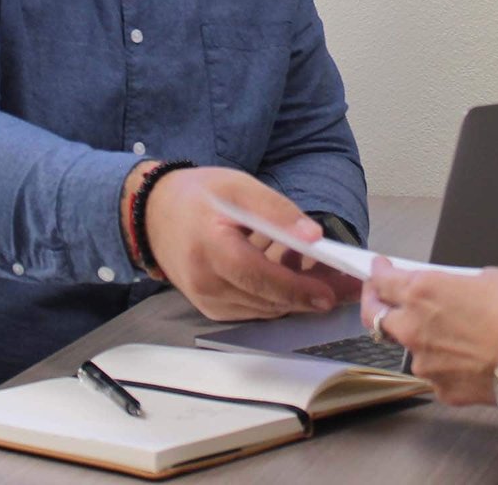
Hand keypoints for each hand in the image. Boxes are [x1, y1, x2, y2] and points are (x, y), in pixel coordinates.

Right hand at [137, 164, 360, 320]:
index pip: (260, 277)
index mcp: (211, 249)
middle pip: (265, 300)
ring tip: (325, 279)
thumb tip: (313, 235)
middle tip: (343, 289)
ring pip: (261, 310)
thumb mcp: (239, 187)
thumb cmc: (199, 196)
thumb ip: (276, 210)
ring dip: (294, 299)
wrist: (154, 214)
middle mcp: (205, 282)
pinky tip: (293, 278)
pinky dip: (275, 298)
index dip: (297, 288)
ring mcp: (204, 299)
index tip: (329, 293)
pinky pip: (250, 310)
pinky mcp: (208, 307)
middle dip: (307, 297)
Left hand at [361, 257, 497, 404]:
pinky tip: (469, 359)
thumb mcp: (490, 278)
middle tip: (379, 298)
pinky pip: (436, 372)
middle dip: (373, 304)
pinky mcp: (438, 388)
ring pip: (411, 347)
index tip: (378, 268)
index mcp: (423, 292)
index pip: (383, 281)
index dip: (378, 273)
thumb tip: (460, 290)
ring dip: (422, 338)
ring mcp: (423, 362)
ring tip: (454, 334)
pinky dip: (446, 364)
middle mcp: (413, 327)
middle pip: (375, 317)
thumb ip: (461, 283)